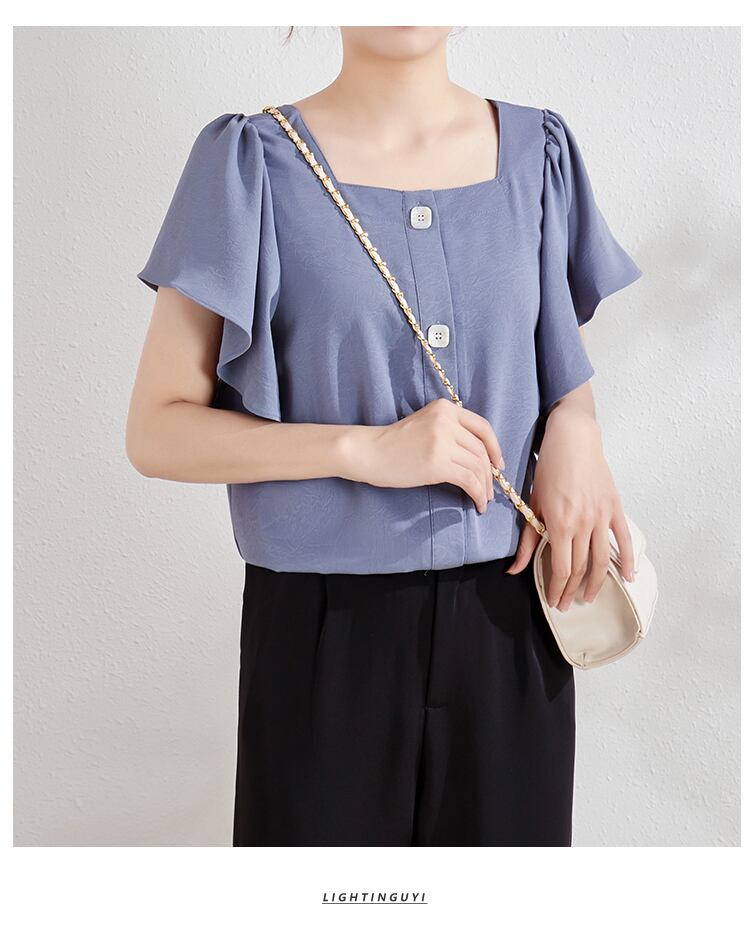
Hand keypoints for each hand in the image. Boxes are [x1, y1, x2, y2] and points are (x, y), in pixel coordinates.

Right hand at [342, 398, 503, 513]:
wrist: (369, 452)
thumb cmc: (394, 443)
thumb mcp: (426, 425)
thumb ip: (451, 432)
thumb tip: (479, 458)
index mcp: (445, 409)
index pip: (482, 427)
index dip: (495, 448)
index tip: (498, 465)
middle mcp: (447, 421)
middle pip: (481, 450)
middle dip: (489, 473)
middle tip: (490, 489)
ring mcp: (442, 441)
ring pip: (478, 467)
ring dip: (484, 487)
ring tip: (483, 500)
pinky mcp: (438, 463)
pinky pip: (468, 480)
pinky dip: (477, 494)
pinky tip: (477, 503)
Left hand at [505, 405, 634, 608]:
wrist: (573, 439)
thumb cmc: (549, 468)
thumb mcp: (533, 504)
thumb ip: (527, 540)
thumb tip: (514, 570)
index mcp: (560, 523)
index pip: (561, 568)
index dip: (557, 588)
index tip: (553, 601)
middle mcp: (583, 523)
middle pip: (581, 567)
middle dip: (572, 590)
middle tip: (566, 604)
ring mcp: (601, 516)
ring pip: (601, 559)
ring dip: (596, 583)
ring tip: (588, 598)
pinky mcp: (614, 508)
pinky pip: (623, 539)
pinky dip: (627, 559)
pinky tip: (628, 577)